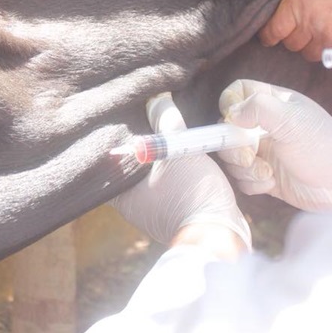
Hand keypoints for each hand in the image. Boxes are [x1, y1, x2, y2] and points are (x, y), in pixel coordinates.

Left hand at [110, 93, 250, 249]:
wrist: (221, 234)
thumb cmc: (192, 193)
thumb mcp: (178, 150)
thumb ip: (165, 123)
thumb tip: (156, 98)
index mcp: (121, 194)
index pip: (110, 160)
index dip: (118, 138)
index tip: (126, 119)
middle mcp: (131, 206)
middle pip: (132, 166)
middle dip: (142, 145)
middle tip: (148, 119)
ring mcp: (152, 213)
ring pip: (151, 177)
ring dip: (159, 159)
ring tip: (165, 134)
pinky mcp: (173, 215)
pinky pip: (168, 187)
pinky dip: (173, 173)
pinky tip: (181, 157)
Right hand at [217, 79, 331, 210]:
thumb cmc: (325, 146)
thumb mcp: (291, 119)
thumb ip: (258, 107)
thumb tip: (230, 114)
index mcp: (273, 105)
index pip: (238, 92)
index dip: (229, 103)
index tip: (234, 120)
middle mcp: (264, 127)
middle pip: (227, 129)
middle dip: (233, 146)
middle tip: (251, 155)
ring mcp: (264, 152)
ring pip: (232, 157)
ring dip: (244, 168)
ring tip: (267, 173)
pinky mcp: (266, 177)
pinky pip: (243, 179)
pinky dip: (252, 183)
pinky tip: (271, 183)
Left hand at [259, 0, 331, 60]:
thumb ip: (297, 1)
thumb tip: (291, 16)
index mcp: (295, 6)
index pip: (273, 32)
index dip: (270, 36)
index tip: (269, 38)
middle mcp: (310, 25)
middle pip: (293, 45)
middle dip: (297, 38)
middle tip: (305, 31)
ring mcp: (331, 36)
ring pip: (313, 53)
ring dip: (316, 46)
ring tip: (324, 34)